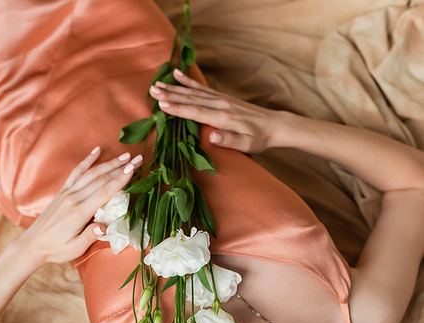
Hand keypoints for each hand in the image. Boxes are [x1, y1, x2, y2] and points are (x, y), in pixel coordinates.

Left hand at [16, 148, 141, 264]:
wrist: (33, 244)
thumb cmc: (56, 249)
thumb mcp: (74, 249)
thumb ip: (90, 237)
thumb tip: (104, 228)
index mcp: (79, 213)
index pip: (104, 192)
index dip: (120, 179)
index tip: (133, 168)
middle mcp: (73, 199)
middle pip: (101, 179)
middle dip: (121, 167)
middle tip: (138, 158)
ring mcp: (67, 193)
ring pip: (91, 173)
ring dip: (109, 163)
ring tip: (125, 155)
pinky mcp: (62, 192)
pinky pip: (76, 172)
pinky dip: (87, 160)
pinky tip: (97, 151)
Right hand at [149, 68, 279, 153]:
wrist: (274, 125)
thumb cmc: (259, 139)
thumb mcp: (248, 145)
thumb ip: (230, 141)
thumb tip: (213, 136)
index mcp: (223, 118)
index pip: (196, 112)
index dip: (178, 108)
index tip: (161, 104)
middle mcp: (220, 105)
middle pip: (191, 99)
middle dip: (170, 94)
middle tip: (151, 90)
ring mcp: (221, 99)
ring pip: (194, 91)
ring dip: (174, 87)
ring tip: (157, 83)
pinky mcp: (222, 97)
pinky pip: (202, 88)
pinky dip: (189, 81)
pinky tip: (178, 75)